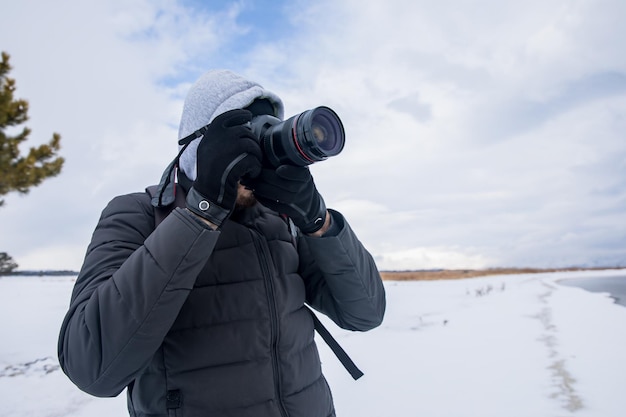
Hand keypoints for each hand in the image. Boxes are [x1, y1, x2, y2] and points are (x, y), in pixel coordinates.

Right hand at [186, 109, 261, 226]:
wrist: (208, 197)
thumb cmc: (212, 176)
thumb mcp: (208, 152)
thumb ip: (220, 138)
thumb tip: (243, 125)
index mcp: (209, 136)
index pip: (226, 117)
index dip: (239, 115)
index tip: (248, 117)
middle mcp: (216, 140)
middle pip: (244, 132)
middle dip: (252, 142)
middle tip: (253, 155)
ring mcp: (226, 152)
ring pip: (252, 145)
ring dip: (256, 156)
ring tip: (252, 167)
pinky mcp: (236, 165)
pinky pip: (254, 161)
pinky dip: (255, 169)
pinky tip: (250, 176)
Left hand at [244, 165, 326, 233]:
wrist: (307, 201)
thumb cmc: (296, 179)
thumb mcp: (296, 168)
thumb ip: (283, 161)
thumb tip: (262, 150)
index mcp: (305, 176)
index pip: (300, 174)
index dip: (290, 172)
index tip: (279, 169)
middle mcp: (304, 189)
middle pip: (286, 185)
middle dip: (267, 178)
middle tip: (254, 173)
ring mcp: (297, 202)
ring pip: (278, 196)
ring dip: (261, 189)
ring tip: (250, 183)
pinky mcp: (290, 211)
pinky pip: (274, 205)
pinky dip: (263, 198)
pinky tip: (255, 191)